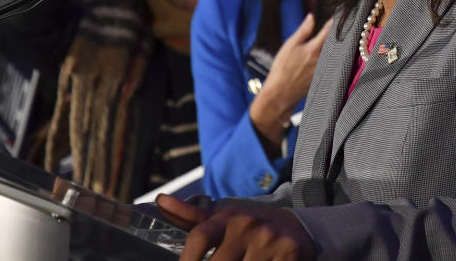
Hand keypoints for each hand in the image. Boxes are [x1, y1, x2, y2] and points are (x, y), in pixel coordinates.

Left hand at [156, 194, 314, 260]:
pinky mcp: (288, 253)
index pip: (200, 237)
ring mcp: (268, 241)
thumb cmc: (249, 227)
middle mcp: (248, 226)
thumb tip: (160, 200)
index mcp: (228, 217)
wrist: (296, 227)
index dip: (187, 260)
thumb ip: (190, 216)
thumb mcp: (223, 218)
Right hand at [249, 15, 332, 139]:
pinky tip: (333, 55)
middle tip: (345, 24)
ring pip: (335, 54)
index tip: (340, 14)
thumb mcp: (290, 45)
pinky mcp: (323, 78)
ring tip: (341, 37)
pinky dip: (333, 58)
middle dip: (339, 34)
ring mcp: (324, 70)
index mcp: (314, 49)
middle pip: (336, 43)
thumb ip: (303, 31)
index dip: (335, 22)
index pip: (329, 31)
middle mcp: (323, 59)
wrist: (281, 93)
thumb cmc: (282, 68)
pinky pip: (331, 64)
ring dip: (338, 46)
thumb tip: (311, 16)